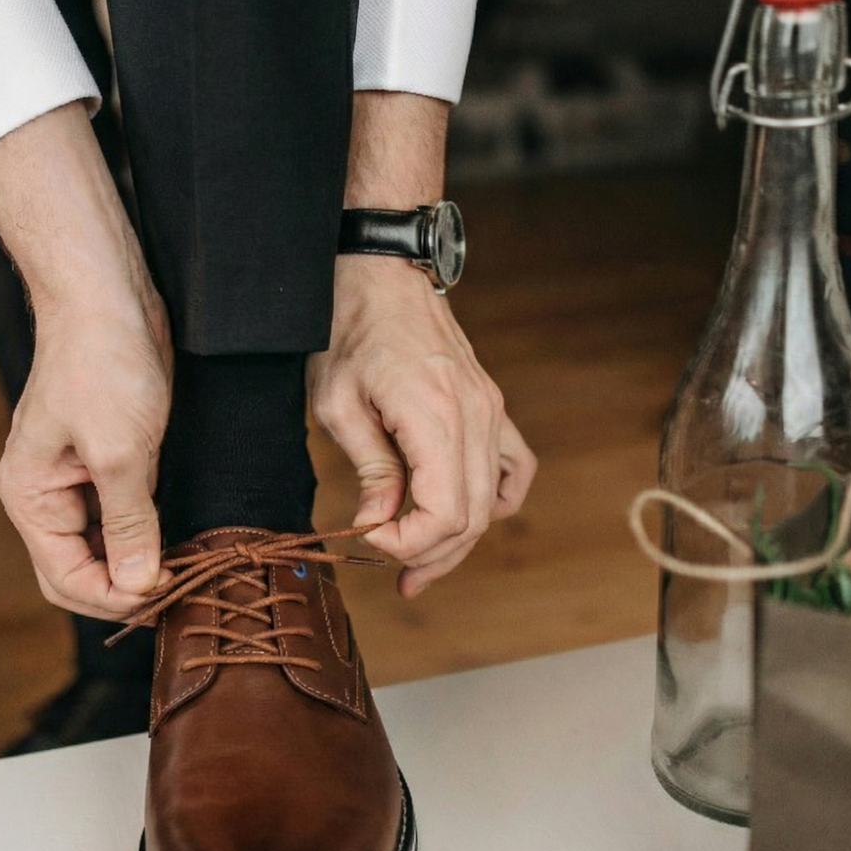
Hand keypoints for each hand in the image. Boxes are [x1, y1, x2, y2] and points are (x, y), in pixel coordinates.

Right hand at [0, 300, 173, 618]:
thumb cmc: (102, 364)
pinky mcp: (108, 461)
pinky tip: (181, 539)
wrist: (107, 296)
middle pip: (79, 572)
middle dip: (124, 589)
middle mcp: (47, 496)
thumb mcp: (120, 452)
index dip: (113, 598)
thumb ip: (129, 524)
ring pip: (105, 548)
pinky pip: (123, 517)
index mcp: (31, 498)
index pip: (64, 578)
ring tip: (186, 571)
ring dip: (140, 564)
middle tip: (179, 593)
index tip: (165, 597)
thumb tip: (139, 585)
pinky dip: (148, 534)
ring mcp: (77, 480)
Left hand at [309, 256, 536, 596]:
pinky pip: (512, 468)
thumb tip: (380, 522)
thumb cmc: (349, 328)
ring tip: (422, 564)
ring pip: (491, 501)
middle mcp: (475, 416)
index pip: (445, 513)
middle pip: (472, 517)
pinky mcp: (490, 406)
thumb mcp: (338, 403)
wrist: (382, 271)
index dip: (410, 544)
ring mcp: (490, 411)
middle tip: (396, 579)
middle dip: (432, 556)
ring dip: (458, 540)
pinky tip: (466, 517)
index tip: (371, 540)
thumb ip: (368, 468)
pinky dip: (494, 501)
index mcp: (435, 415)